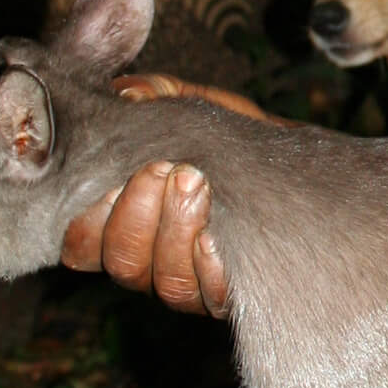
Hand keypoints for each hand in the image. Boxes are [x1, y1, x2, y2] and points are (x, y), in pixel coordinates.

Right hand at [58, 75, 263, 316]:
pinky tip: (215, 234)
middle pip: (124, 265)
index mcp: (132, 224)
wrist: (304, 168)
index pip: (84, 247)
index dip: (85, 225)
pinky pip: (212, 295)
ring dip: (175, 232)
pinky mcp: (236, 295)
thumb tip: (128, 92)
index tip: (110, 180)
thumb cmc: (244, 141)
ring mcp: (197, 285)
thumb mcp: (202, 110)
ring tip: (196, 182)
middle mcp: (157, 262)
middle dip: (136, 217)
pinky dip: (209, 266)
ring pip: (166, 284)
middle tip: (163, 169)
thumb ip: (161, 95)